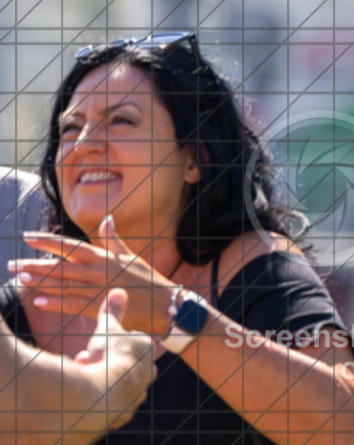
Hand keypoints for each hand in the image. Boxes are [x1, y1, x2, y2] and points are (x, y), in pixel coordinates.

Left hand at [10, 216, 176, 334]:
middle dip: (35, 264)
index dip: (48, 241)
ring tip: (19, 279)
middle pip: (60, 267)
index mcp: (104, 257)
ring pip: (63, 285)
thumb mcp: (130, 255)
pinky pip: (73, 306)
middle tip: (12, 264)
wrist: (163, 302)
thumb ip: (113, 239)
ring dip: (40, 283)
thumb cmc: (147, 278)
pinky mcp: (100, 308)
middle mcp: (98, 272)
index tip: (28, 236)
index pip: (70, 246)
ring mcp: (98, 290)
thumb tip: (106, 219)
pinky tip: (39, 302)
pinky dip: (56, 304)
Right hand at [73, 288, 155, 430]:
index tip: (101, 343)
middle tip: (90, 357)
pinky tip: (88, 390)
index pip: (132, 340)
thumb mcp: (108, 328)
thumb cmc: (109, 355)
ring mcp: (139, 392)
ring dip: (101, 376)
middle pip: (124, 362)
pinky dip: (99, 395)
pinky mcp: (126, 411)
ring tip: (85, 372)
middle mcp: (148, 371)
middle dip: (106, 359)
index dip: (113, 341)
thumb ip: (113, 311)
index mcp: (147, 348)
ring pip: (117, 381)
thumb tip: (118, 290)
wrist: (105, 392)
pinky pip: (111, 401)